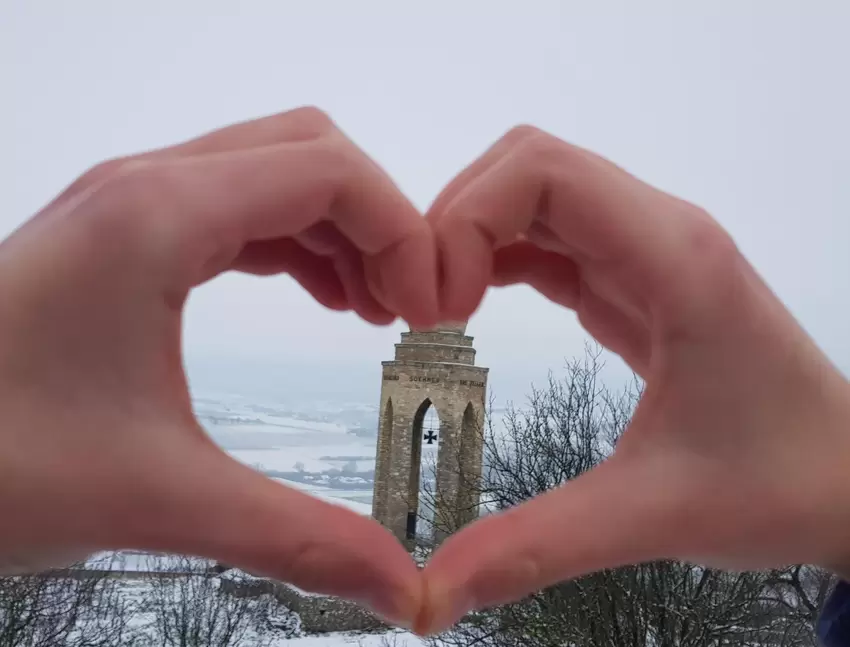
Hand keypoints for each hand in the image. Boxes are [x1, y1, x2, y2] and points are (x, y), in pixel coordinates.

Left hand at [0, 107, 436, 623]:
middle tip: (409, 306)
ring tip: (374, 308)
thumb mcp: (160, 498)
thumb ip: (298, 539)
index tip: (428, 308)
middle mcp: (145, 189)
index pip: (330, 171)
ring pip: (272, 173)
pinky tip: (318, 296)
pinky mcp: (119, 235)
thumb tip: (403, 588)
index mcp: (159, 218)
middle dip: (379, 221)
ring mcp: (128, 206)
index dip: (403, 230)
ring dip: (338, 229)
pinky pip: (235, 208)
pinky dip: (293, 242)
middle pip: (310, 153)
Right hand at [419, 126, 849, 633]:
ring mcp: (646, 253)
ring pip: (534, 196)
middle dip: (455, 222)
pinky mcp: (633, 281)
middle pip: (528, 168)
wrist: (848, 478)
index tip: (437, 308)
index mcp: (673, 259)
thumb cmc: (778, 484)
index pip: (544, 171)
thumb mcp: (653, 515)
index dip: (467, 217)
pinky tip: (467, 308)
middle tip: (421, 309)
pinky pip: (548, 240)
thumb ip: (537, 545)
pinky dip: (495, 258)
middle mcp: (658, 234)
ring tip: (432, 311)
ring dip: (470, 237)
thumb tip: (428, 595)